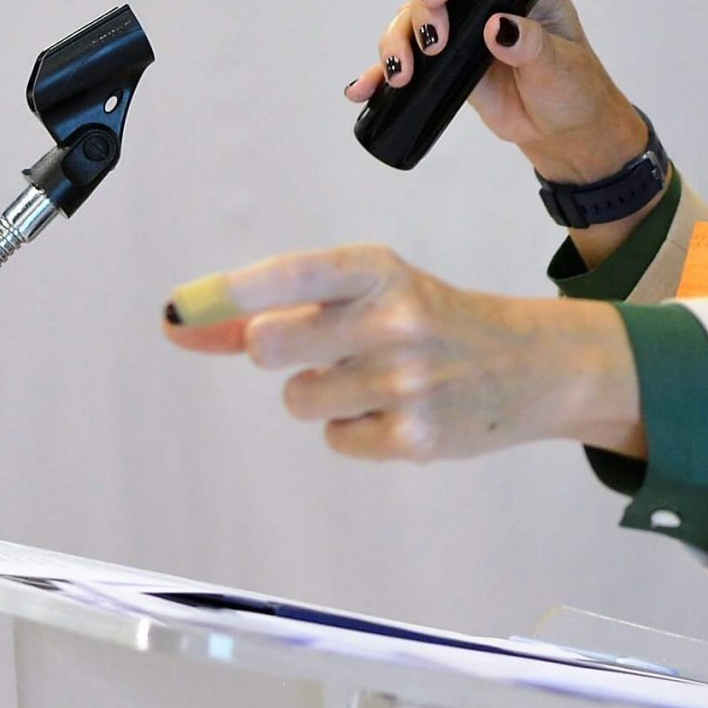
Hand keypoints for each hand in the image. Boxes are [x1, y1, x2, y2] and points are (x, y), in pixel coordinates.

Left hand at [160, 246, 643, 461]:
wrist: (530, 365)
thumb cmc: (431, 318)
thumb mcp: (365, 293)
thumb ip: (273, 306)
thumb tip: (181, 325)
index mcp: (380, 269)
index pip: (293, 274)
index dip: (230, 292)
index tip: (177, 309)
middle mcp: (395, 318)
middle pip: (271, 344)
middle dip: (276, 349)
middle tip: (323, 345)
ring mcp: (408, 381)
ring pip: (299, 398)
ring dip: (319, 392)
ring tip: (373, 377)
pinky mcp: (416, 438)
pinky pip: (336, 438)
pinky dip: (353, 427)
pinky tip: (395, 409)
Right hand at [343, 0, 648, 183]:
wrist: (562, 130)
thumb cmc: (574, 89)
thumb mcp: (560, 68)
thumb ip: (533, 47)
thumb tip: (499, 27)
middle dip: (421, 6)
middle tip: (433, 43)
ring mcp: (458, 27)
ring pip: (409, 17)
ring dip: (396, 41)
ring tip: (402, 74)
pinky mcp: (440, 61)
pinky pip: (402, 58)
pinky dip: (379, 73)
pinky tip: (366, 89)